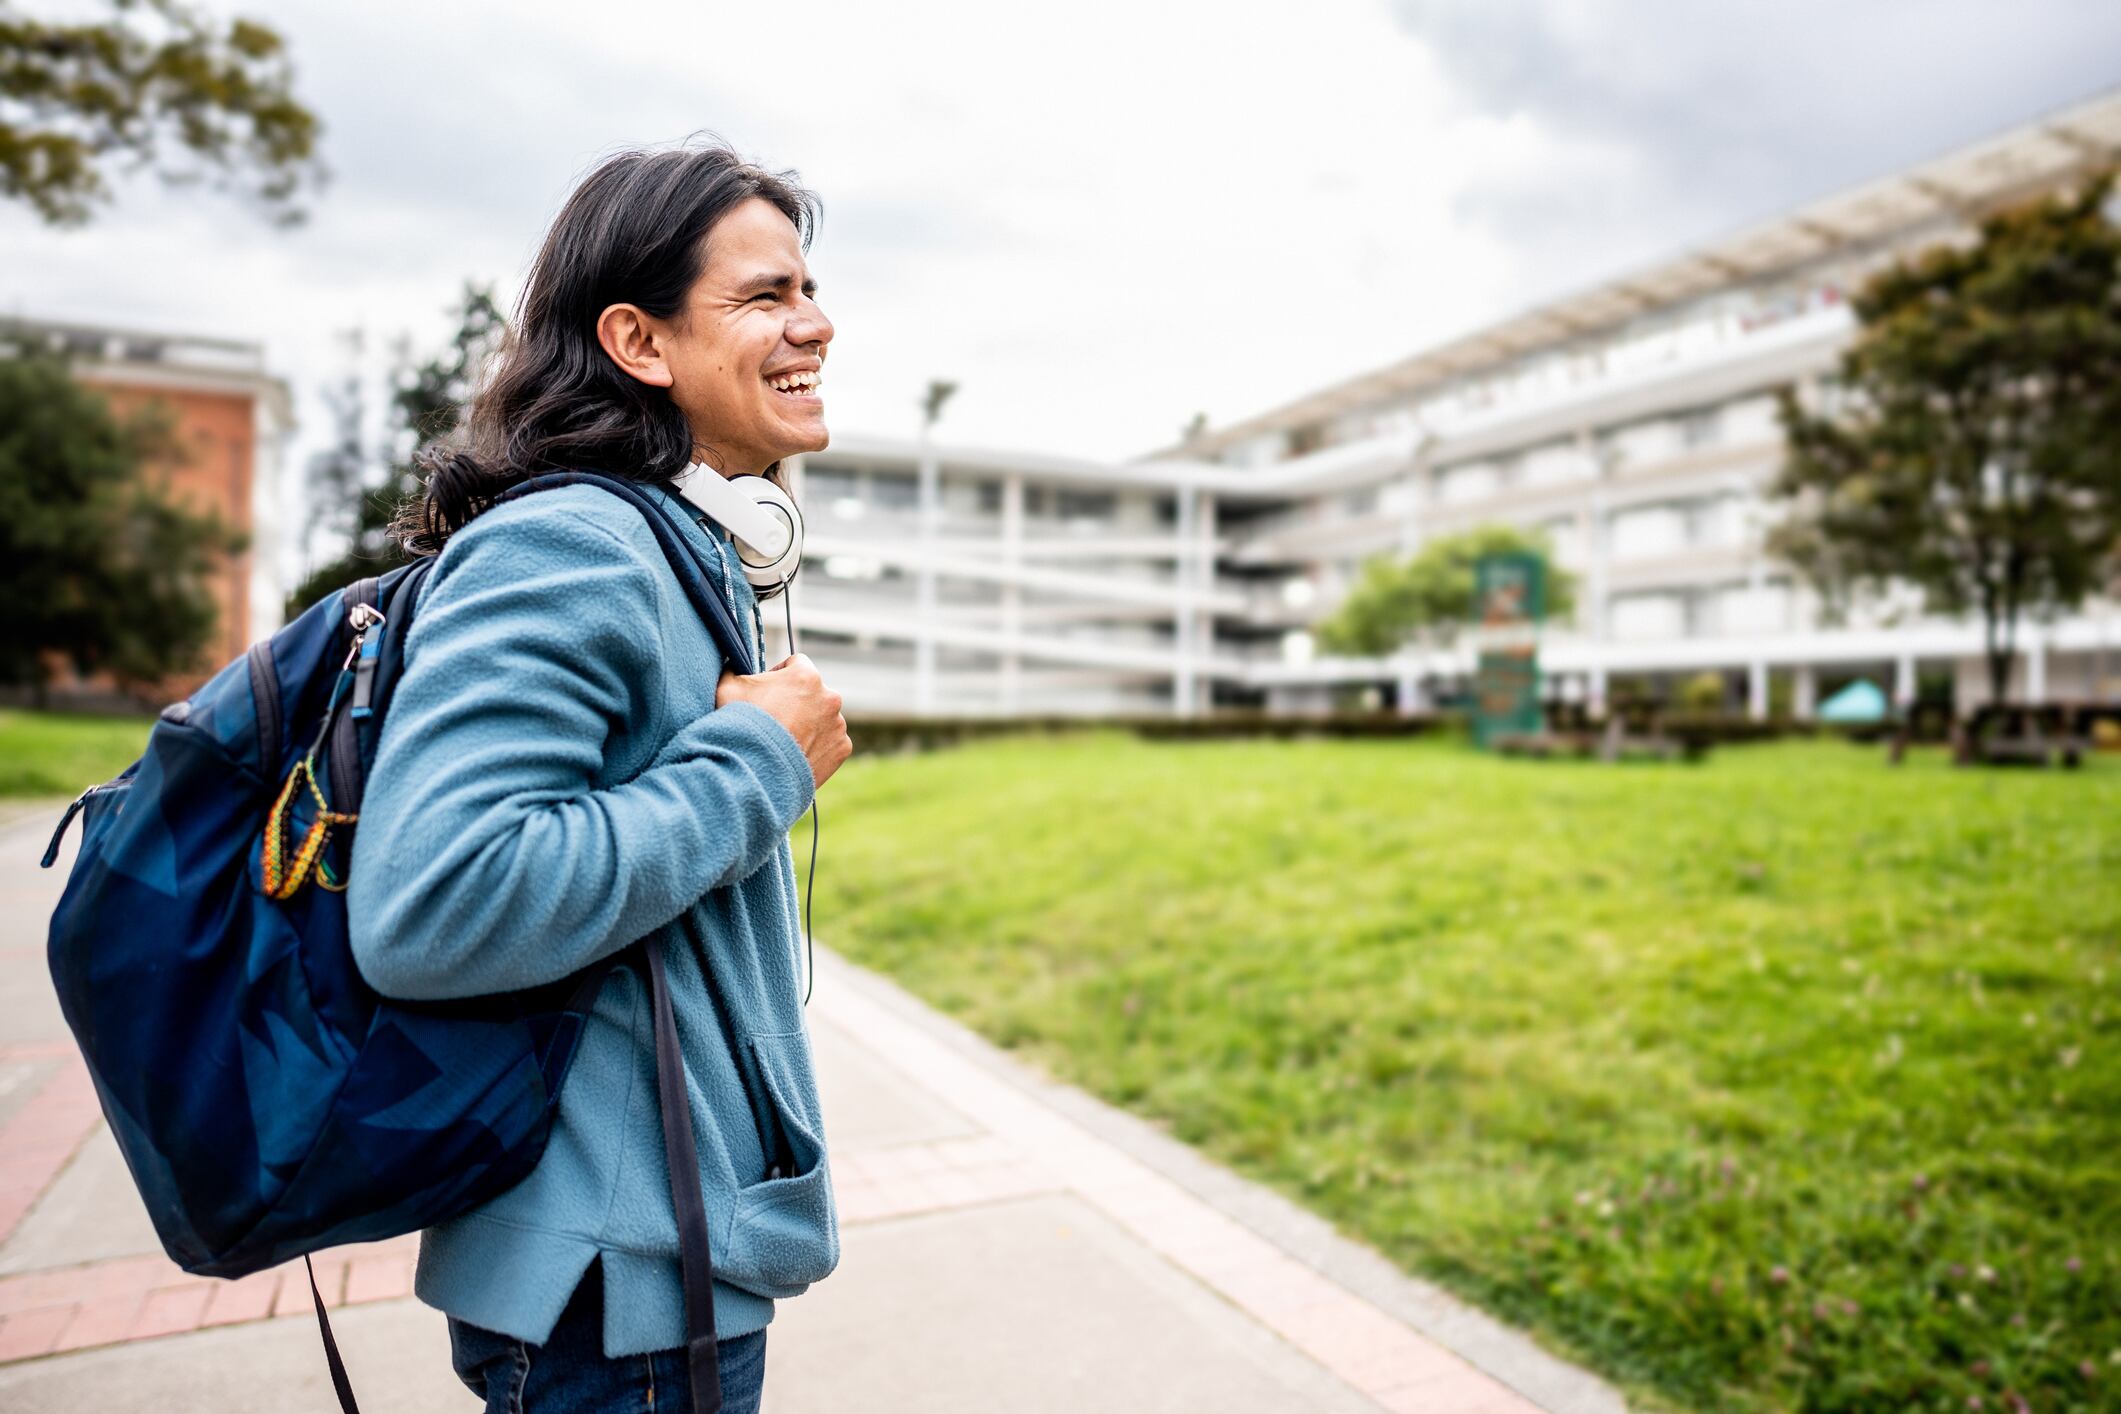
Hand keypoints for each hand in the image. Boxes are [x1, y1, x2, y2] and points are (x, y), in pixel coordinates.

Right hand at [716, 653, 851, 789]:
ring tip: (783, 740)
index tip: (767, 691)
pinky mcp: (842, 748)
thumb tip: (735, 664)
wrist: (753, 772)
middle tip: (774, 720)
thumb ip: (735, 668)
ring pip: (823, 717)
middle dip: (796, 702)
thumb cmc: (739, 726)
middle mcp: (830, 696)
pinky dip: (816, 746)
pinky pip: (830, 742)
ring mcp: (838, 724)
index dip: (779, 675)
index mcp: (806, 675)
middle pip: (812, 693)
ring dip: (808, 724)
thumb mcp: (727, 686)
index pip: (796, 664)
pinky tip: (795, 754)